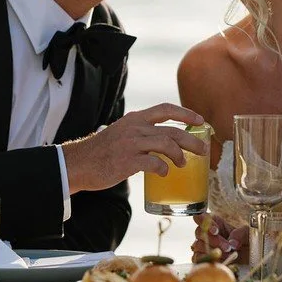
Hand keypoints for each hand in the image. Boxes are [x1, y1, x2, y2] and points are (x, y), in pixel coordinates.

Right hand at [62, 103, 208, 193]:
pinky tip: (164, 172)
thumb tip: (165, 141)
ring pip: (166, 144)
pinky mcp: (127, 161)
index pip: (165, 109)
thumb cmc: (102, 151)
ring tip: (182, 164)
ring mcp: (131, 144)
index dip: (185, 113)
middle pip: (172, 130)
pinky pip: (153, 163)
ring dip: (179, 155)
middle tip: (203, 150)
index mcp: (135, 119)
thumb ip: (141, 132)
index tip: (200, 120)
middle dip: (191, 140)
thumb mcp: (122, 132)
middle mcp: (135, 128)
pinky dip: (163, 168)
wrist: (78, 163)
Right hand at [192, 214, 247, 262]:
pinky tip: (220, 260)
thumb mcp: (247, 234)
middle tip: (228, 247)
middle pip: (199, 232)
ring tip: (228, 255)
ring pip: (198, 245)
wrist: (248, 257)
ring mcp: (203, 245)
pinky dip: (208, 259)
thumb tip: (232, 243)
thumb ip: (241, 234)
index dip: (205, 223)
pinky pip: (197, 258)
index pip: (201, 217)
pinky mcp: (202, 257)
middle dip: (214, 240)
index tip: (216, 231)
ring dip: (212, 250)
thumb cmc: (246, 241)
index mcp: (215, 222)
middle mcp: (207, 232)